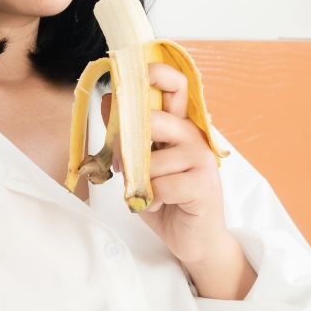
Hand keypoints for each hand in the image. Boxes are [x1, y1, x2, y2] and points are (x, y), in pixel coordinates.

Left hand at [101, 62, 230, 266]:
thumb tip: (107, 102)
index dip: (156, 73)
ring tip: (151, 193)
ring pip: (151, 161)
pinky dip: (153, 200)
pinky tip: (164, 205)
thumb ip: (129, 137)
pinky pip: (161, 186)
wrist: (195, 240)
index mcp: (180, 126)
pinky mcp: (203, 185)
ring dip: (141, 182)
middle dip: (126, 144)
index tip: (133, 71)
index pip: (175, 86)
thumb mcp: (141, 164)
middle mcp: (194, 136)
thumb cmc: (168, 199)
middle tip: (122, 164)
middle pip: (154, 120)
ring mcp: (201, 159)